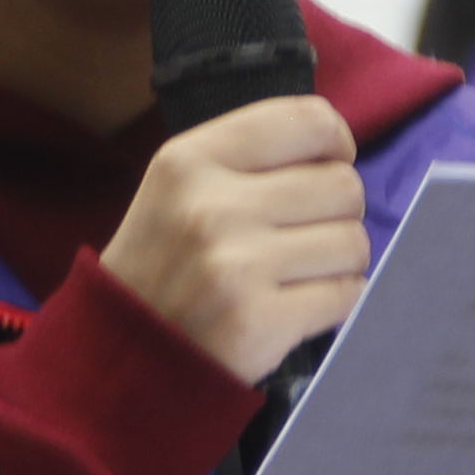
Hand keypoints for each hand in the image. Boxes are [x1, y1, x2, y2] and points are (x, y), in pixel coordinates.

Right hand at [99, 97, 370, 386]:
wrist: (121, 353)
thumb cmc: (163, 263)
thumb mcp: (180, 187)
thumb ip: (250, 158)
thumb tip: (338, 152)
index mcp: (191, 159)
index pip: (308, 121)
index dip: (336, 144)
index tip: (327, 167)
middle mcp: (213, 205)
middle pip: (343, 186)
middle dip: (339, 213)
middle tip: (306, 235)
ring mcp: (237, 266)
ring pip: (353, 242)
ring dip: (340, 261)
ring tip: (299, 273)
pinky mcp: (260, 321)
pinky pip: (347, 293)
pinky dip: (337, 300)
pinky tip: (299, 305)